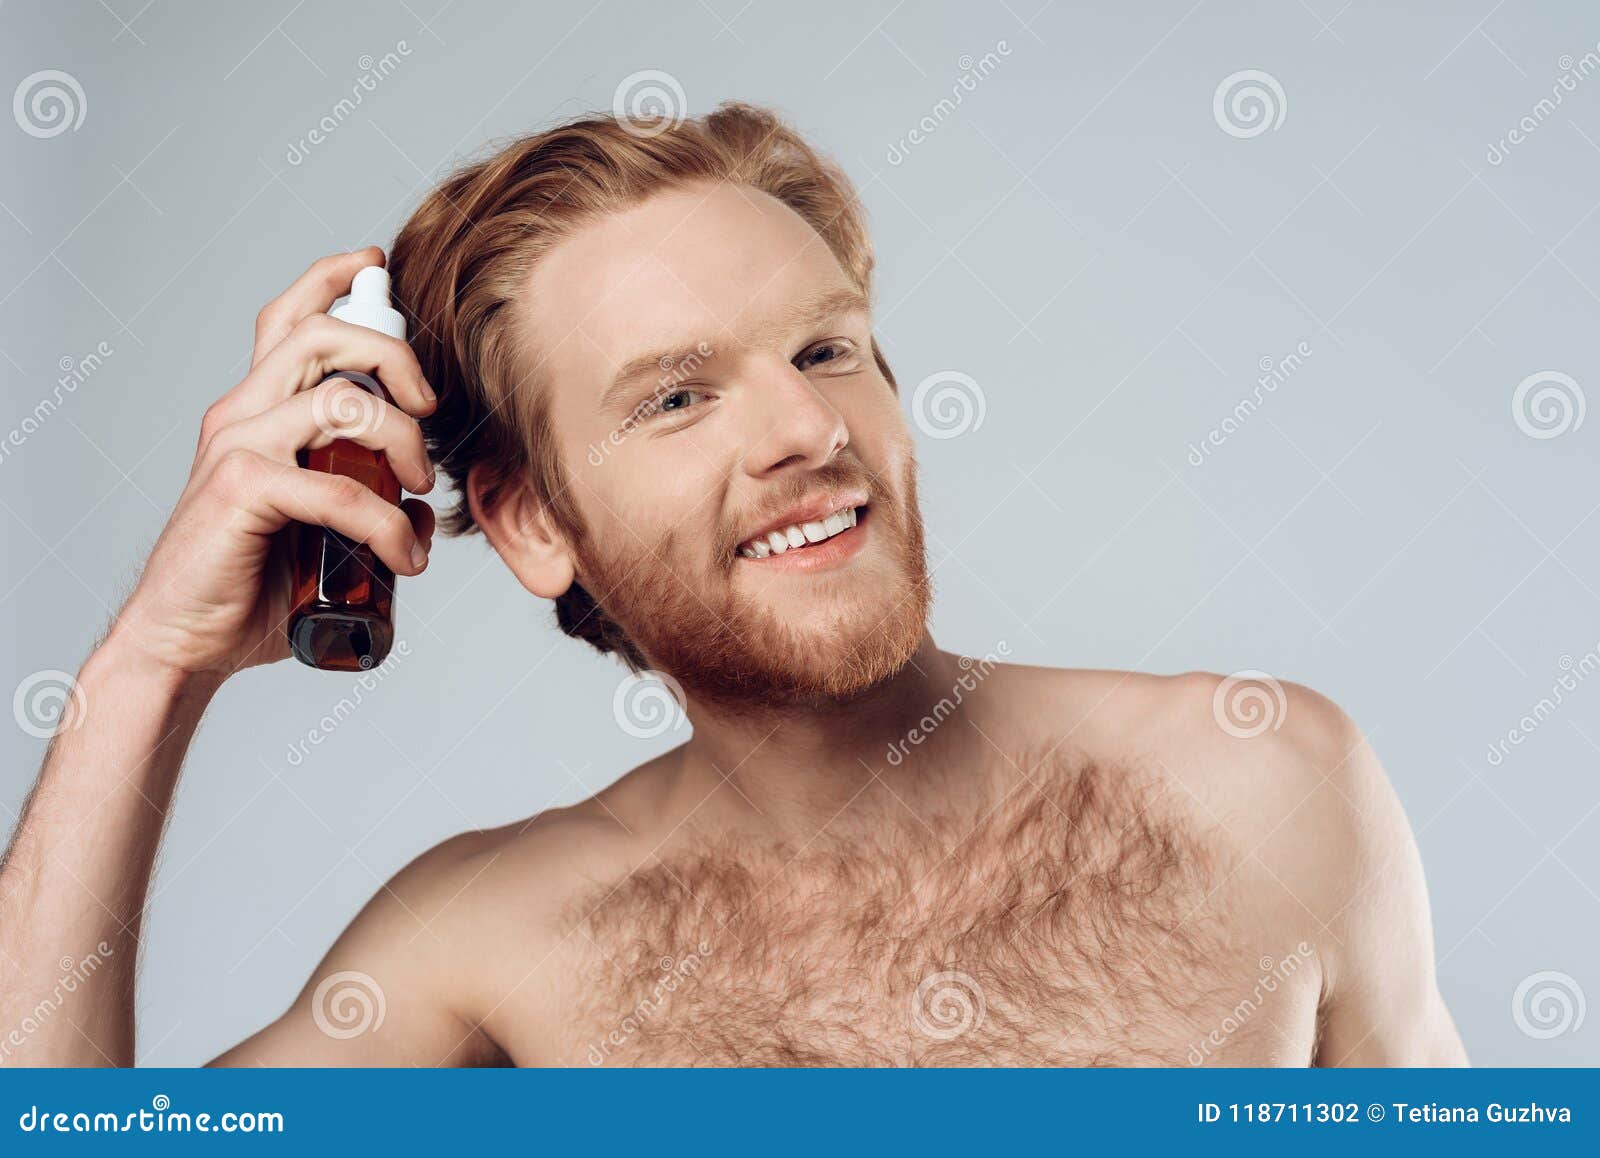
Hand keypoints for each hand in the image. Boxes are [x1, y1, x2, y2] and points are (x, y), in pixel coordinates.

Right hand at [108, 248, 437, 677]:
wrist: (187, 642)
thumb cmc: (250, 587)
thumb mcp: (318, 532)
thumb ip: (365, 502)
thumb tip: (420, 507)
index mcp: (256, 411)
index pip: (289, 320)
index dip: (332, 279)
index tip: (377, 265)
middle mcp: (242, 414)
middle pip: (324, 336)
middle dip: (396, 358)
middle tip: (429, 411)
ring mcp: (238, 447)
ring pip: (342, 401)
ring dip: (403, 442)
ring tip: (419, 490)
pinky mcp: (241, 490)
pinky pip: (341, 489)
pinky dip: (388, 524)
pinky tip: (404, 557)